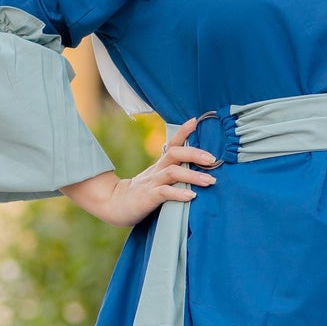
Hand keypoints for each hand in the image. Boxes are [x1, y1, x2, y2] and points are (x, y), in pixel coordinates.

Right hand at [62, 118, 216, 226]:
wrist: (114, 205)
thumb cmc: (141, 194)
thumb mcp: (158, 180)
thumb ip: (174, 176)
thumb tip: (200, 174)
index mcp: (160, 165)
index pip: (173, 144)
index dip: (183, 131)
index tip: (195, 121)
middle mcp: (156, 170)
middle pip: (175, 154)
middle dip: (195, 154)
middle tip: (213, 159)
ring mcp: (152, 183)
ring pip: (173, 173)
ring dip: (193, 176)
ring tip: (210, 181)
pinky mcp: (148, 197)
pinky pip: (164, 193)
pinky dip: (179, 194)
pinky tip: (191, 196)